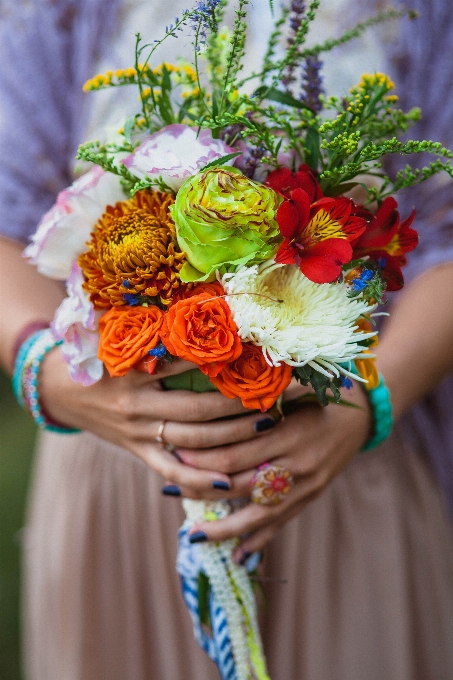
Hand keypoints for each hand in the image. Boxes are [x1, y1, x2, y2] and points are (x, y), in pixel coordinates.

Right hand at [38, 348, 280, 491]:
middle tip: (272, 398)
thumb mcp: (119, 336)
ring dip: (231, 437)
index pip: (187, 366)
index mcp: (135, 371)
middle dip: (237, 406)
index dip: (223, 361)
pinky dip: (198, 479)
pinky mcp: (139, 451)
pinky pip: (171, 470)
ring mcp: (139, 432)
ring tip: (265, 427)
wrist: (60, 389)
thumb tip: (206, 312)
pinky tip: (227, 483)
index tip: (257, 356)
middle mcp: (138, 405)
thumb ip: (156, 328)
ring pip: (192, 440)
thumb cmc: (99, 355)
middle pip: (198, 410)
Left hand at [175, 384, 371, 561]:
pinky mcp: (310, 498)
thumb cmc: (317, 394)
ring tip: (193, 535)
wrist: (357, 414)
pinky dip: (260, 540)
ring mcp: (305, 487)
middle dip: (202, 490)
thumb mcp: (290, 391)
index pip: (235, 455)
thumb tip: (211, 401)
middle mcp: (296, 466)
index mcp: (287, 435)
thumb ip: (257, 402)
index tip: (175, 457)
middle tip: (169, 490)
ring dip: (224, 527)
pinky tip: (238, 555)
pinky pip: (282, 524)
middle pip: (240, 486)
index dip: (203, 460)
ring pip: (258, 514)